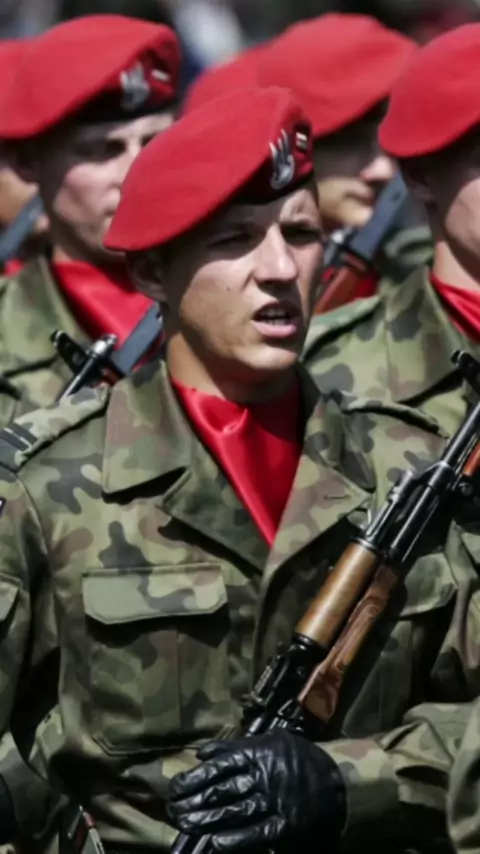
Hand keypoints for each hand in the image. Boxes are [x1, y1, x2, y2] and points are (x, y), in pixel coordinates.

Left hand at [168, 731, 345, 852]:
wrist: (339, 781)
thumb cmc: (301, 759)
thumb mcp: (270, 742)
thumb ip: (236, 747)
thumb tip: (202, 753)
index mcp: (259, 753)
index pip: (220, 765)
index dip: (195, 777)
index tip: (176, 787)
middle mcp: (264, 776)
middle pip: (222, 789)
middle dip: (195, 800)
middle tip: (172, 810)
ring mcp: (275, 802)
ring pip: (234, 811)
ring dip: (207, 820)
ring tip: (185, 825)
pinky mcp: (285, 826)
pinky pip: (257, 834)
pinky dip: (236, 840)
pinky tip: (216, 843)